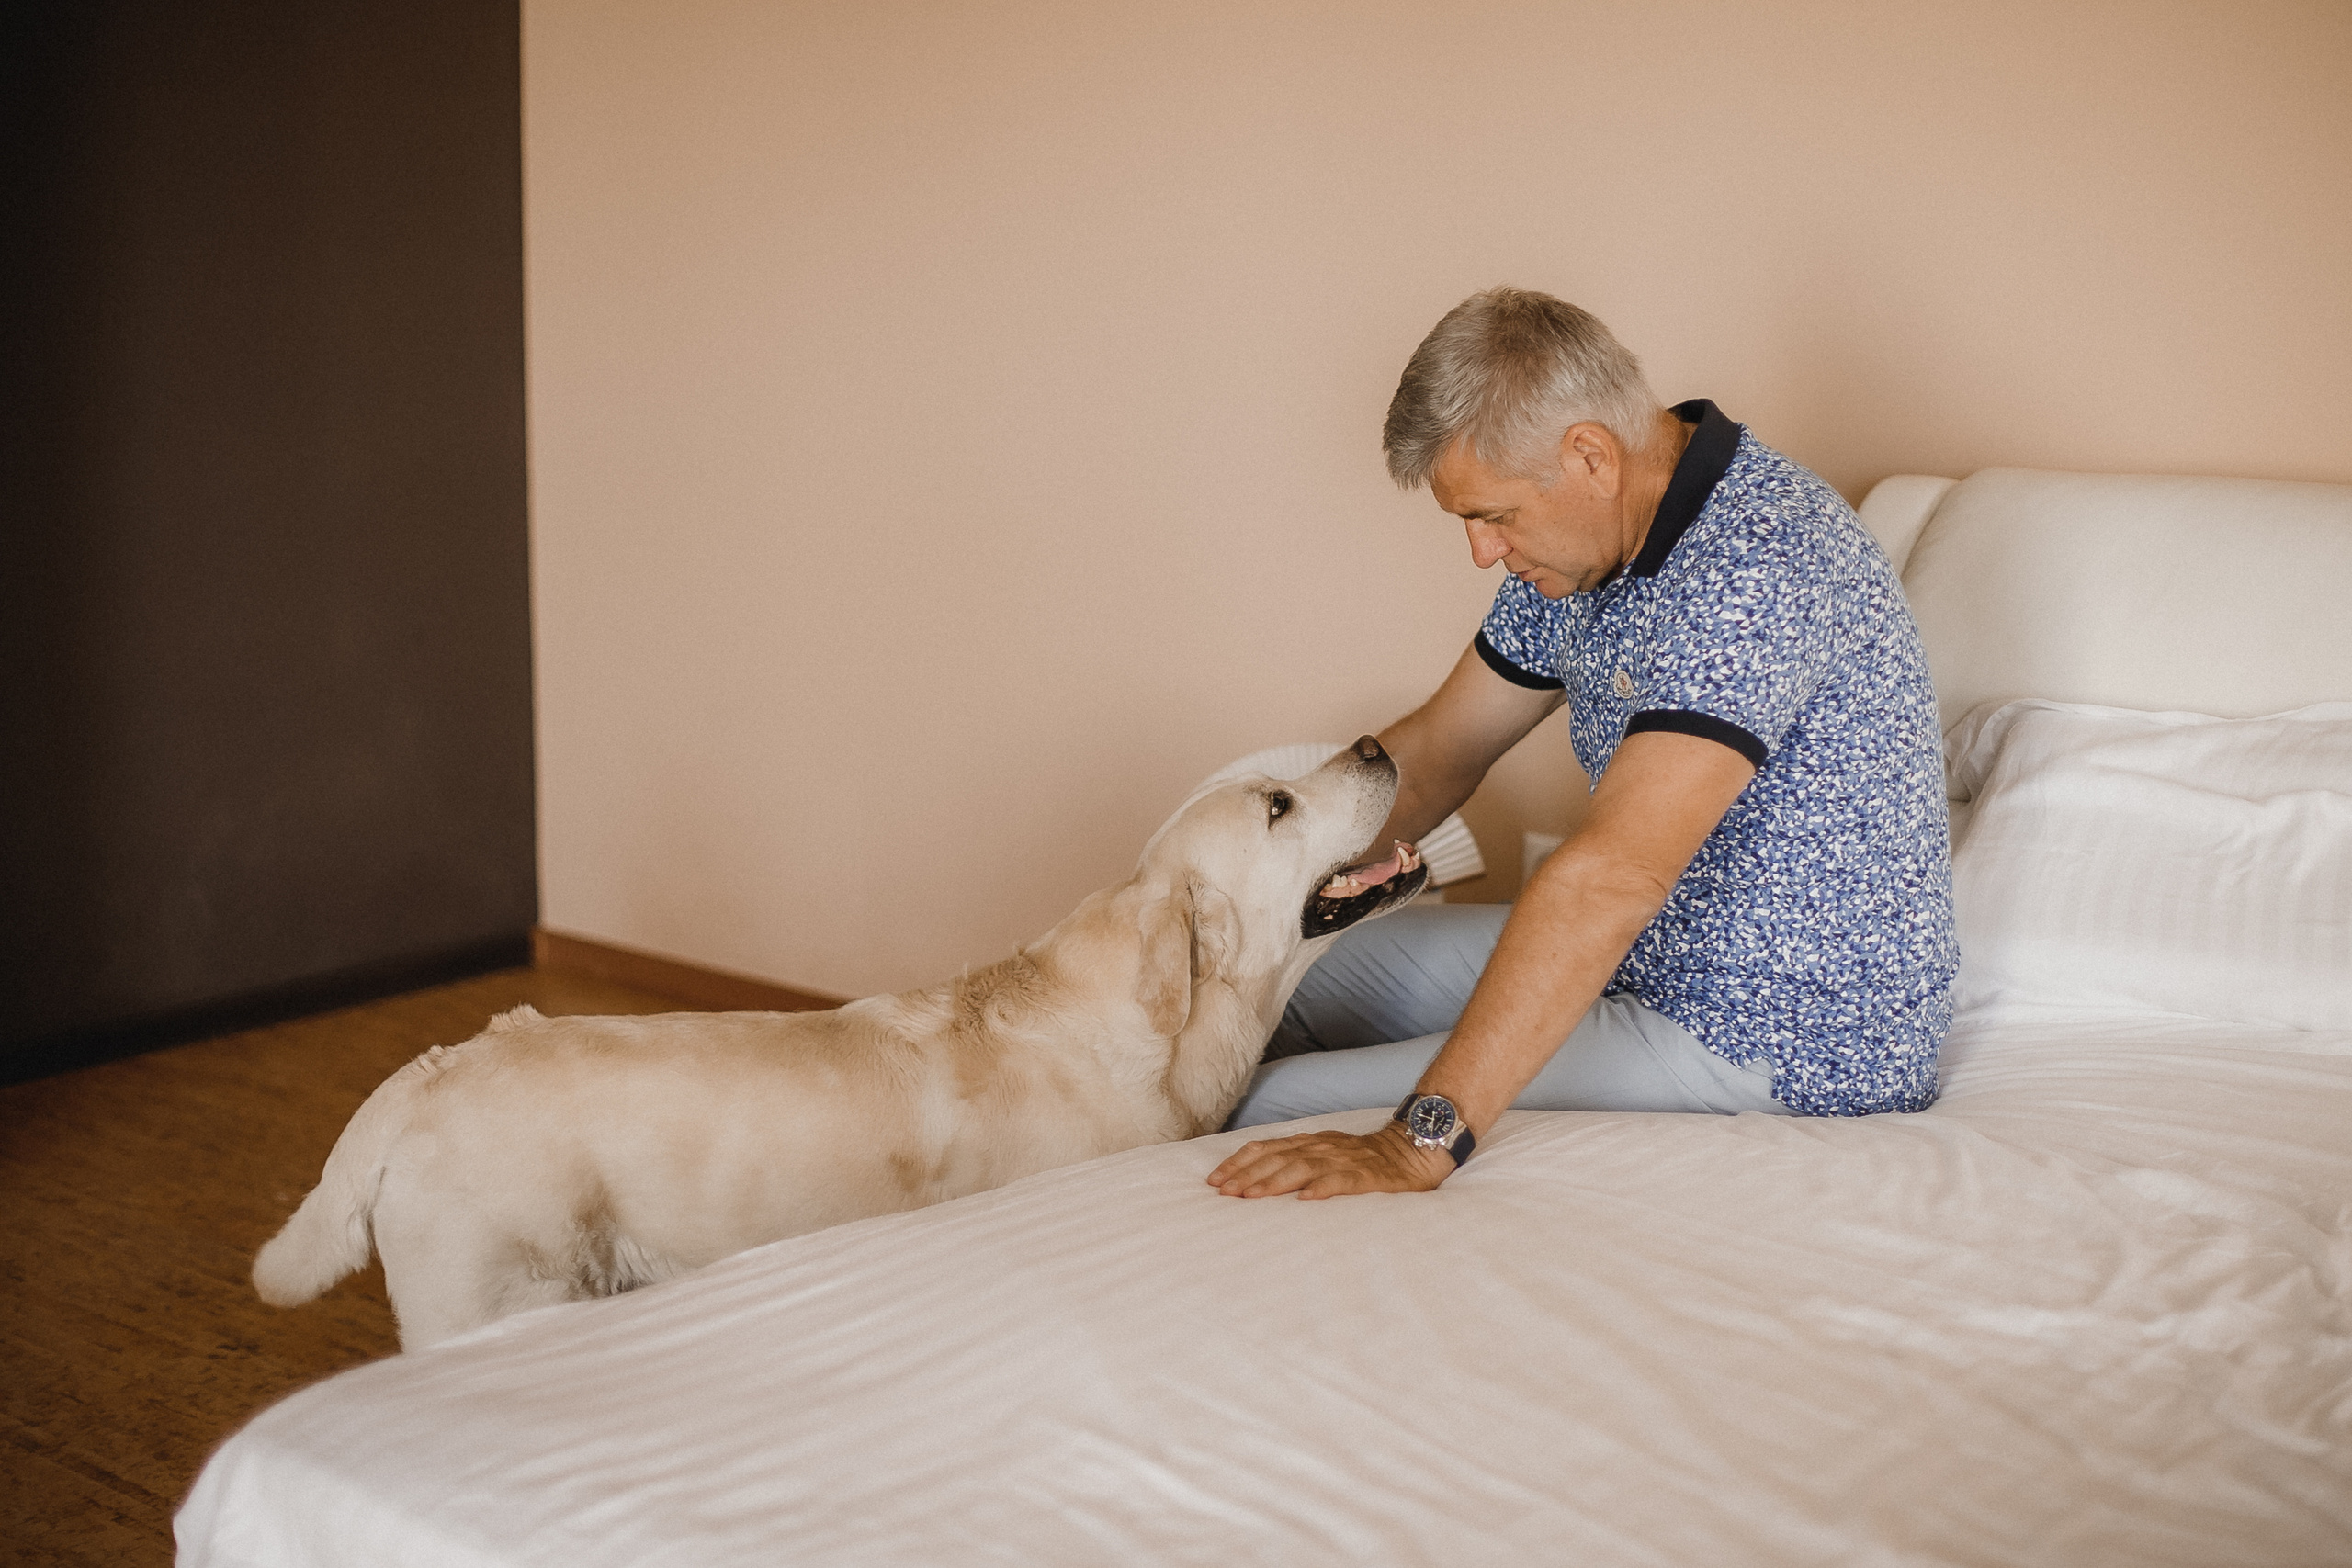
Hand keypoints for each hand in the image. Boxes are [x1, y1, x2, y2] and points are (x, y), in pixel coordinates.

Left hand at [1206, 1122, 1455, 1199]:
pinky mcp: (1367, 1175)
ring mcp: (1343, 1160)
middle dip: (1246, 1175)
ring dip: (1273, 1182)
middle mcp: (1321, 1147)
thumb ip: (1296, 1163)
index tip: (1214, 1180)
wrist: (1413, 1150)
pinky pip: (1342, 1181)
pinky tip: (1306, 1199)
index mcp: (1309, 1142)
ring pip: (1302, 1168)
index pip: (1265, 1148)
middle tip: (1223, 1192)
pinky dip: (1322, 1188)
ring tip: (1252, 1196)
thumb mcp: (1325, 1155)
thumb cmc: (1364, 1159)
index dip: (1238, 1163)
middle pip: (1276, 1158)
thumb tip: (1255, 1182)